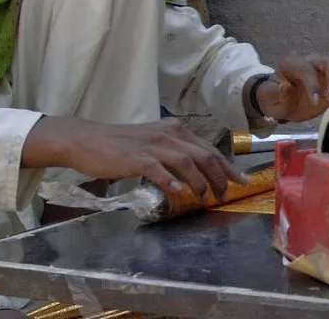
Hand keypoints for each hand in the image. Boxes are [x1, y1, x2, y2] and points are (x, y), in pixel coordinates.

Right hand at [23, 116, 242, 200]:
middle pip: (204, 155)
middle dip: (220, 176)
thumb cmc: (119, 144)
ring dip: (200, 182)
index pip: (208, 148)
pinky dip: (171, 181)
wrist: (86, 139)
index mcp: (174, 129)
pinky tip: (178, 192)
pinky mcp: (135, 158)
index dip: (227, 166)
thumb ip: (173, 152)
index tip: (242, 180)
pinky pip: (158, 169)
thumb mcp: (152, 142)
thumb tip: (195, 171)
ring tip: (204, 197)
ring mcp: (152, 145)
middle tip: (225, 194)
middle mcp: (168, 134)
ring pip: (187, 161)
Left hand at [254, 54, 328, 122]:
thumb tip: (286, 87)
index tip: (315, 101)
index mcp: (292, 63)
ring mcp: (325, 69)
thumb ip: (276, 93)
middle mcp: (311, 61)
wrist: (283, 102)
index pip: (306, 68)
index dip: (313, 84)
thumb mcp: (268, 98)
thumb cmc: (275, 99)